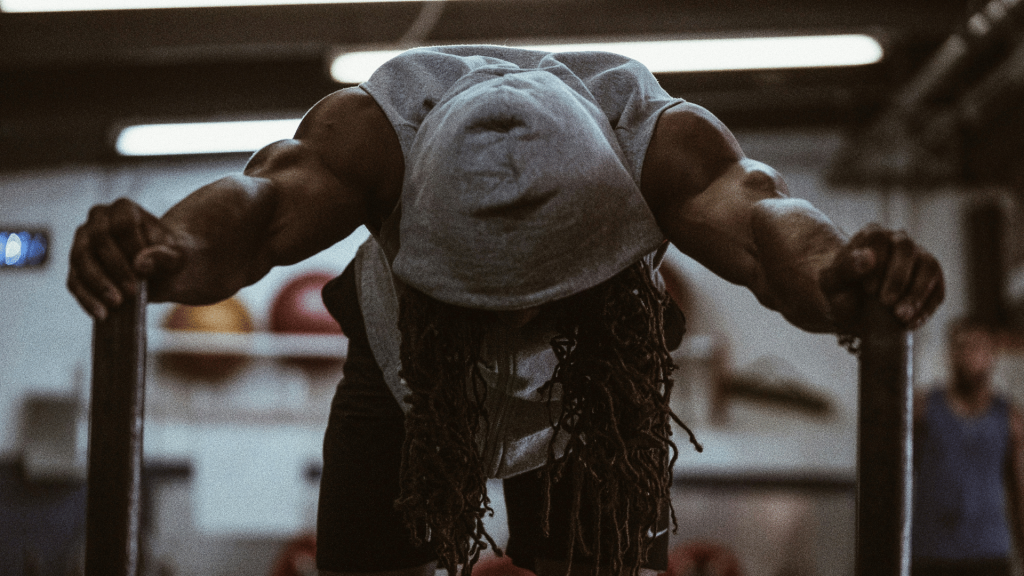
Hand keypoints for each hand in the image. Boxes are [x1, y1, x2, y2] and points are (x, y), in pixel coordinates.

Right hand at [67, 198, 183, 319]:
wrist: (160, 270)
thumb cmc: (169, 257)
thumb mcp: (177, 256)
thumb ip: (165, 255)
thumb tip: (140, 264)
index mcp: (124, 209)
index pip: (122, 223)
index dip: (132, 246)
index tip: (145, 270)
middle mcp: (97, 220)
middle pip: (98, 240)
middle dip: (115, 268)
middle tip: (133, 292)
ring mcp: (83, 242)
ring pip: (80, 259)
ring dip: (98, 284)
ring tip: (117, 304)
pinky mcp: (76, 267)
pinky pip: (74, 281)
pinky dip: (87, 299)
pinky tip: (102, 314)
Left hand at [820, 224, 943, 333]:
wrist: (856, 311)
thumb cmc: (842, 292)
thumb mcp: (832, 283)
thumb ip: (843, 269)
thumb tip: (867, 258)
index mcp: (872, 235)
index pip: (878, 237)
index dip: (876, 262)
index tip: (868, 289)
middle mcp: (899, 241)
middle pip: (907, 248)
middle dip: (898, 278)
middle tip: (885, 302)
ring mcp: (920, 258)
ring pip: (928, 266)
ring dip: (916, 294)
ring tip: (900, 316)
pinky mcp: (933, 281)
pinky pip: (938, 290)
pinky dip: (926, 308)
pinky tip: (910, 324)